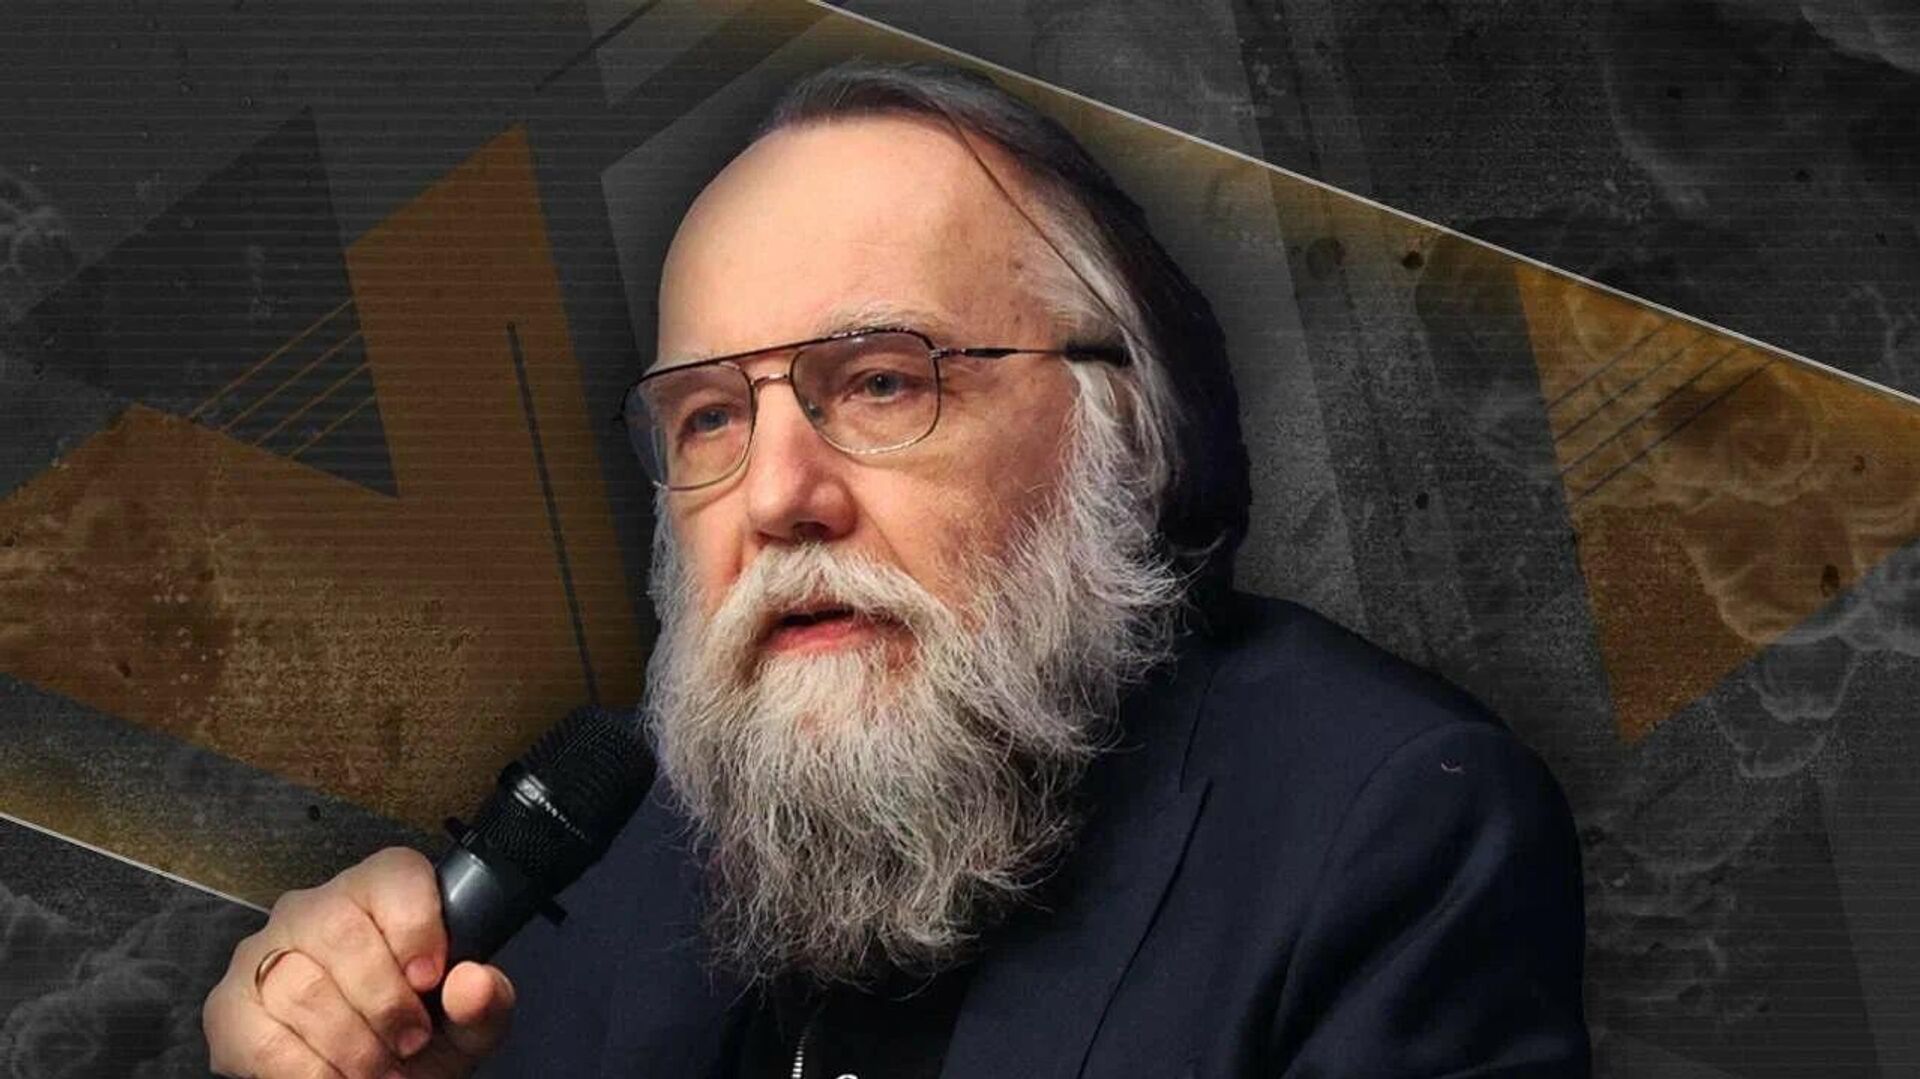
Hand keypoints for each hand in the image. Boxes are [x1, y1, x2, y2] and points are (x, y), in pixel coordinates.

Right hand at [203, 847, 515, 1077]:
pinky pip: (262, 1037)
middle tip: (411, 1043)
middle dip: (384, 1001)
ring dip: (350, 1045)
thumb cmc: (420, 1038)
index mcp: (380, 892)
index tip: (431, 981)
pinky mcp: (229, 1007)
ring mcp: (264, 954)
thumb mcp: (467, 1024)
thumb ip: (486, 1000)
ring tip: (379, 1072)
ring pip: (301, 986)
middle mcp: (314, 908)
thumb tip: (474, 981)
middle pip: (341, 931)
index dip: (416, 927)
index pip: (393, 875)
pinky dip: (308, 1072)